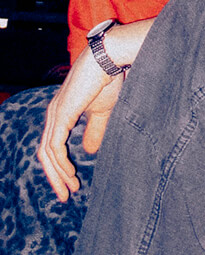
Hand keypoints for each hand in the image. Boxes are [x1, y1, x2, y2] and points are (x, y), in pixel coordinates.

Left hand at [38, 52, 117, 201]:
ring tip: (69, 188)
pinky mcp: (61, 115)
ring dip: (57, 174)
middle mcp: (53, 114)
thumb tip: (89, 151)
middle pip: (46, 153)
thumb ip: (95, 131)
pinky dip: (60, 163)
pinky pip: (55, 146)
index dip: (59, 166)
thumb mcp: (103, 112)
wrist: (109, 59)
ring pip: (48, 153)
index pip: (52, 145)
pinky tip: (70, 174)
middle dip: (54, 176)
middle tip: (65, 195)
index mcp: (61, 112)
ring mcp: (55, 114)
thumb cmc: (109, 80)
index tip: (72, 184)